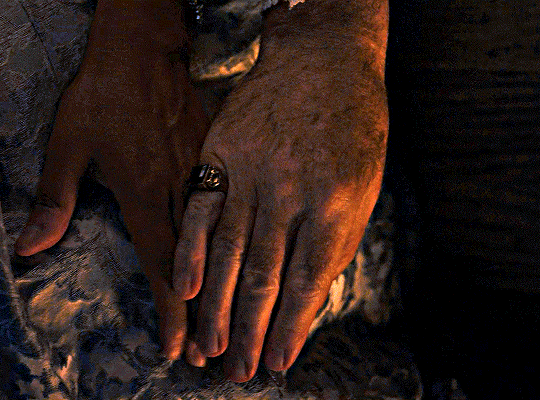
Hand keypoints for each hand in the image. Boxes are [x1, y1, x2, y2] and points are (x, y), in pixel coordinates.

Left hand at [14, 0, 207, 361]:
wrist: (142, 53)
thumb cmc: (102, 97)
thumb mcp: (67, 143)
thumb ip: (55, 198)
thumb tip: (30, 247)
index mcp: (142, 190)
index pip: (159, 262)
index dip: (169, 308)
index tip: (179, 346)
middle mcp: (178, 190)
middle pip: (194, 261)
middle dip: (202, 311)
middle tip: (213, 352)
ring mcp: (201, 175)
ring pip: (218, 239)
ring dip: (223, 284)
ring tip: (233, 320)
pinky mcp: (214, 162)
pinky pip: (225, 210)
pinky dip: (234, 242)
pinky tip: (246, 262)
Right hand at [173, 1, 388, 381]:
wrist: (323, 58)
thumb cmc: (352, 123)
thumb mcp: (365, 182)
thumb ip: (337, 237)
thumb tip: (311, 292)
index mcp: (336, 201)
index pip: (308, 280)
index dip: (291, 327)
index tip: (278, 361)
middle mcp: (293, 191)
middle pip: (265, 275)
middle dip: (252, 330)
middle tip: (241, 371)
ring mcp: (254, 170)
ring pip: (230, 251)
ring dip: (219, 305)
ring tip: (212, 347)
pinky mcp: (223, 151)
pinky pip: (202, 209)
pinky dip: (193, 252)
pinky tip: (186, 289)